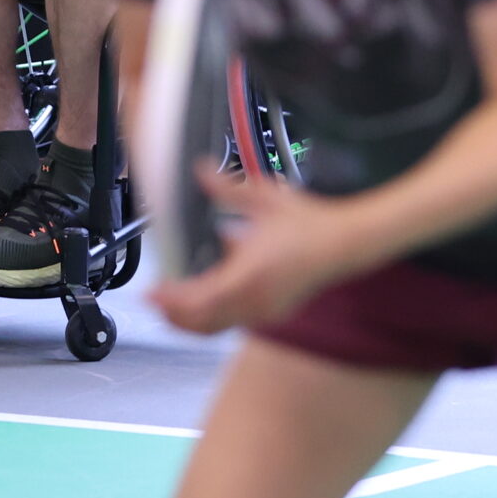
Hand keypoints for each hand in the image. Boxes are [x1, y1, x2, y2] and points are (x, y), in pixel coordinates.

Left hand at [151, 166, 359, 335]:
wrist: (345, 243)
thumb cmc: (309, 222)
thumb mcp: (263, 198)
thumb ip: (226, 188)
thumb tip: (200, 170)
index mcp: (250, 274)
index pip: (200, 299)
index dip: (172, 299)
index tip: (151, 292)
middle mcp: (256, 300)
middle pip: (202, 323)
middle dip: (173, 314)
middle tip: (153, 299)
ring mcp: (265, 310)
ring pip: (216, 327)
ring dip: (189, 319)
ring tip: (169, 302)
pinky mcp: (271, 313)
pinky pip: (231, 322)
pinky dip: (210, 316)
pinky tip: (201, 297)